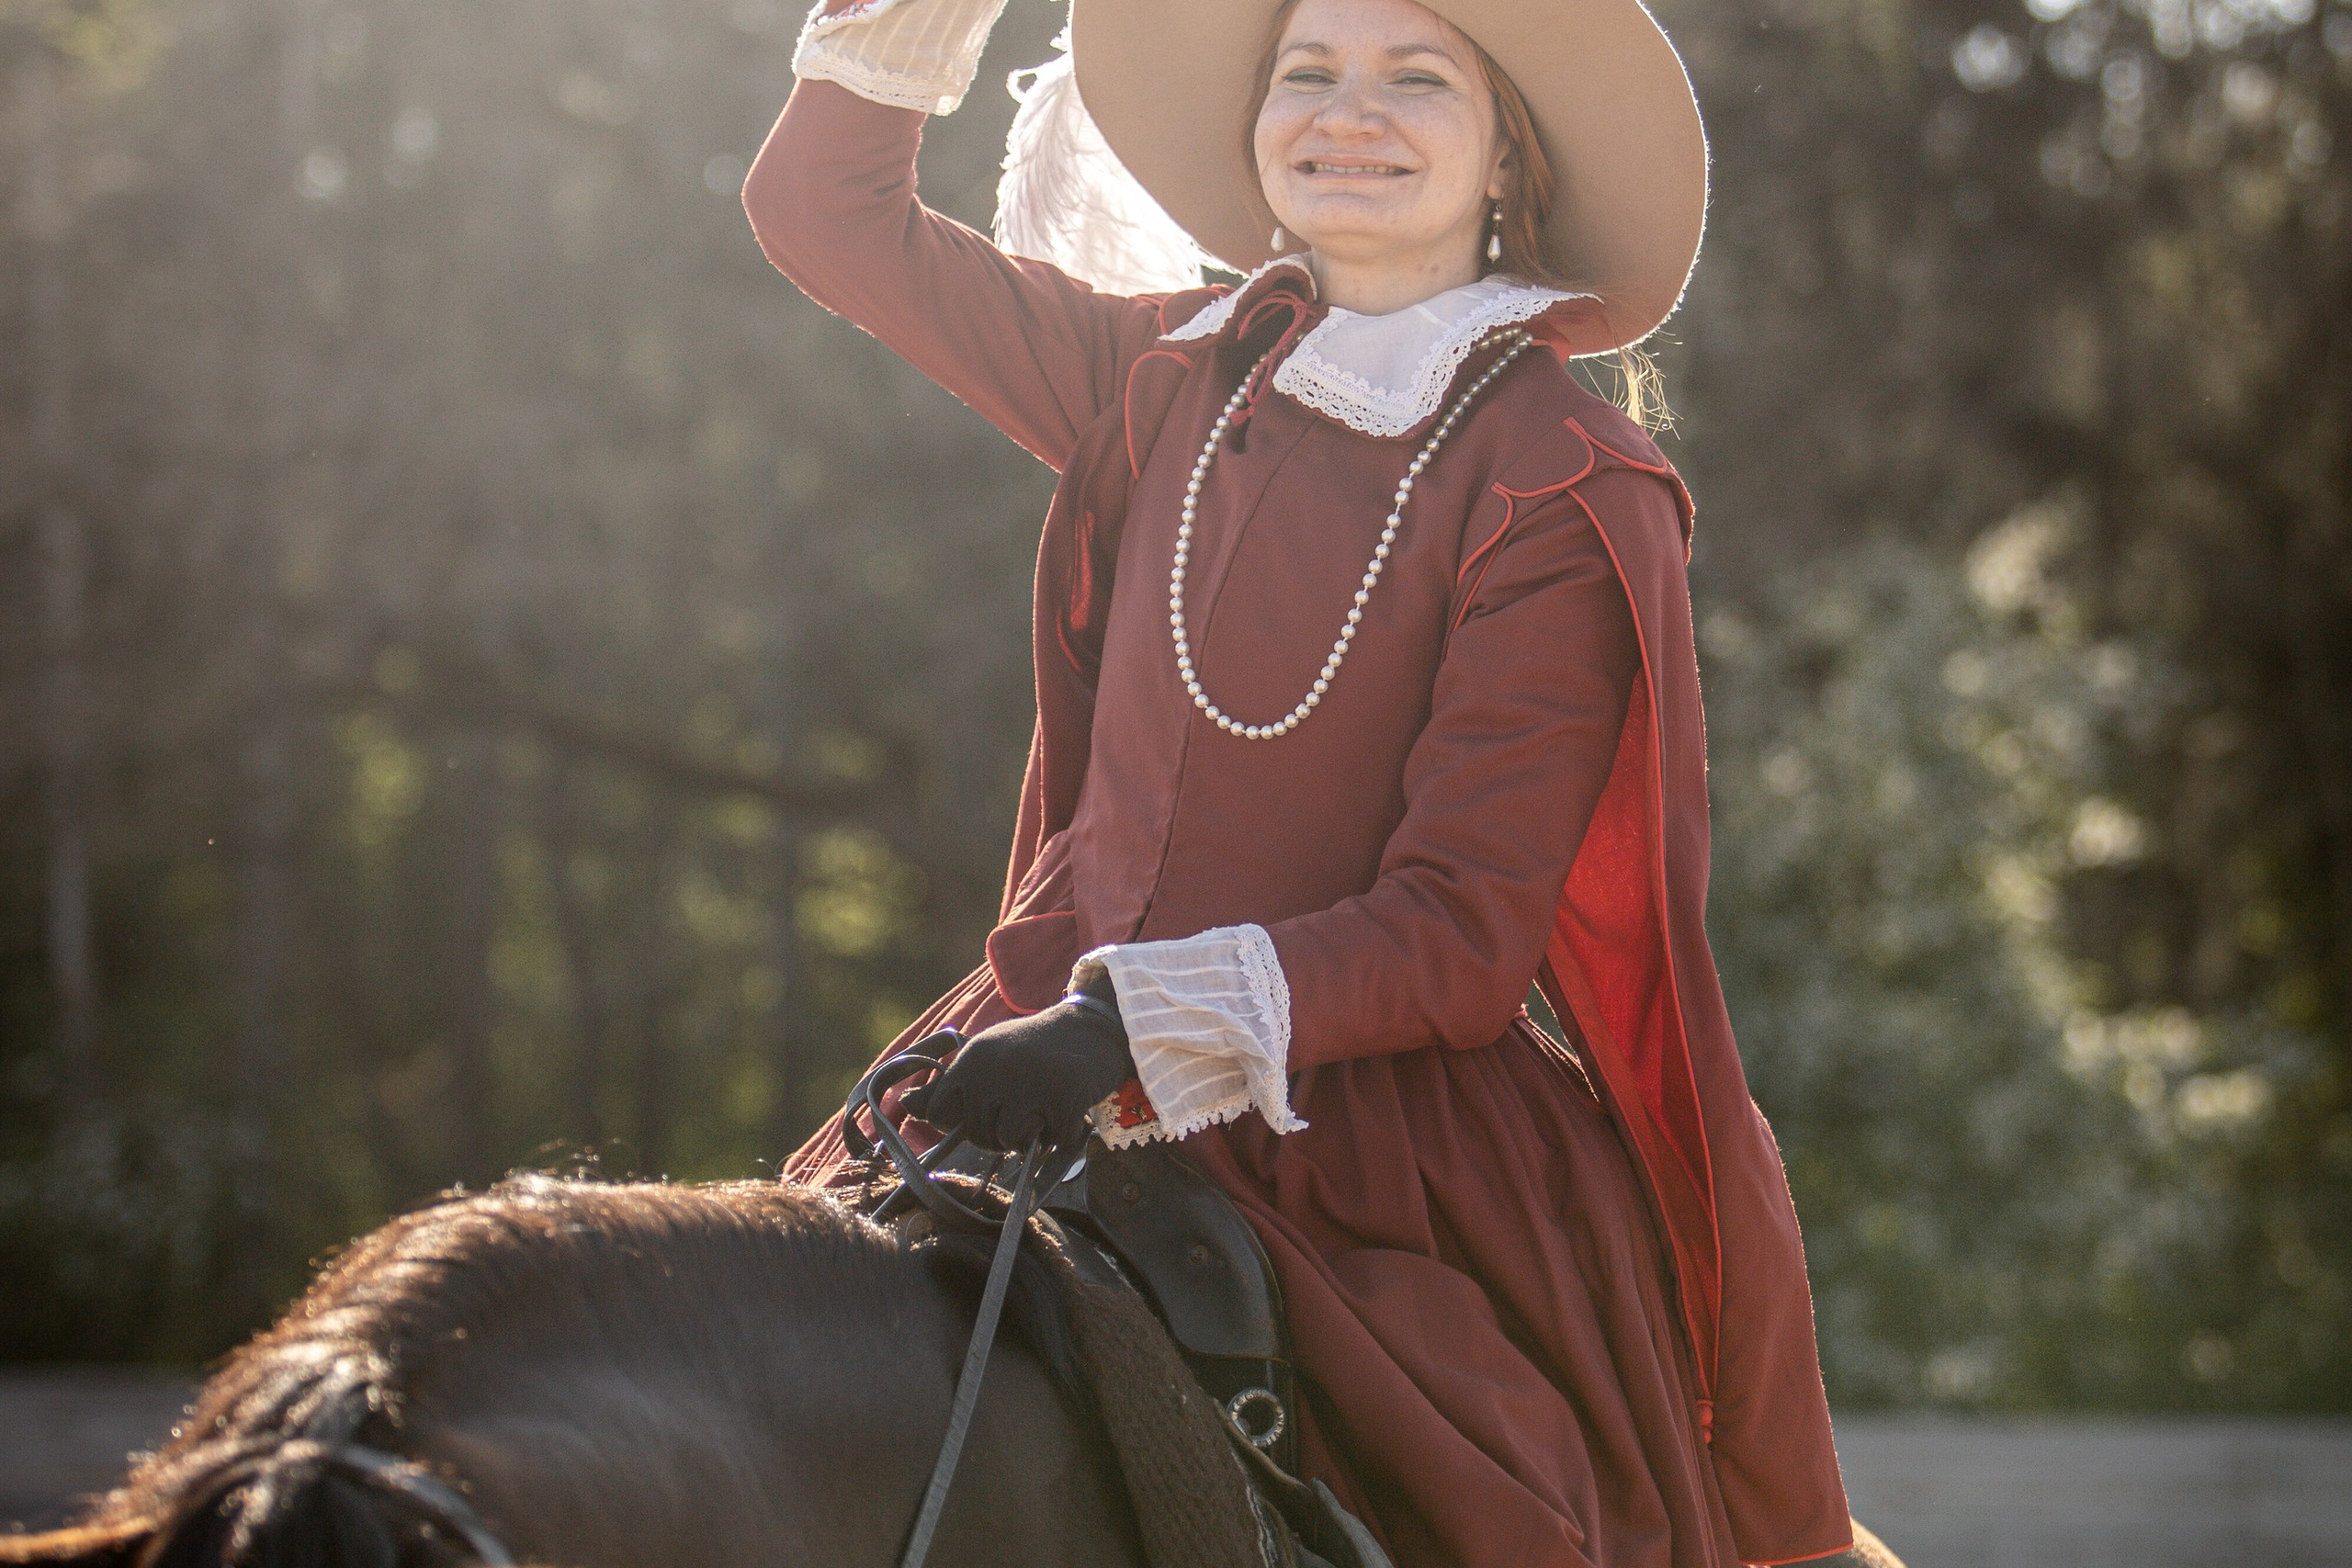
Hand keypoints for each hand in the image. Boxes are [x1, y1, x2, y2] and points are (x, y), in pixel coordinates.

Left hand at [903, 992, 1133, 1151]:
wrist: (1094, 1028)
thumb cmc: (1035, 1051)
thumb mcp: (987, 1059)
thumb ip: (951, 1087)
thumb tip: (905, 1104)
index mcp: (971, 1058)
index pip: (938, 1112)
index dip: (959, 1122)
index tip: (984, 1113)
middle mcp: (993, 1069)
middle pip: (977, 1134)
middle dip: (999, 1133)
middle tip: (1024, 1109)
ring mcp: (1028, 1083)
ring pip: (1009, 1140)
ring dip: (1030, 1135)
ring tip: (1044, 1106)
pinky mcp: (1062, 1097)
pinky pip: (1052, 1142)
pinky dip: (1062, 1133)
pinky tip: (1068, 1107)